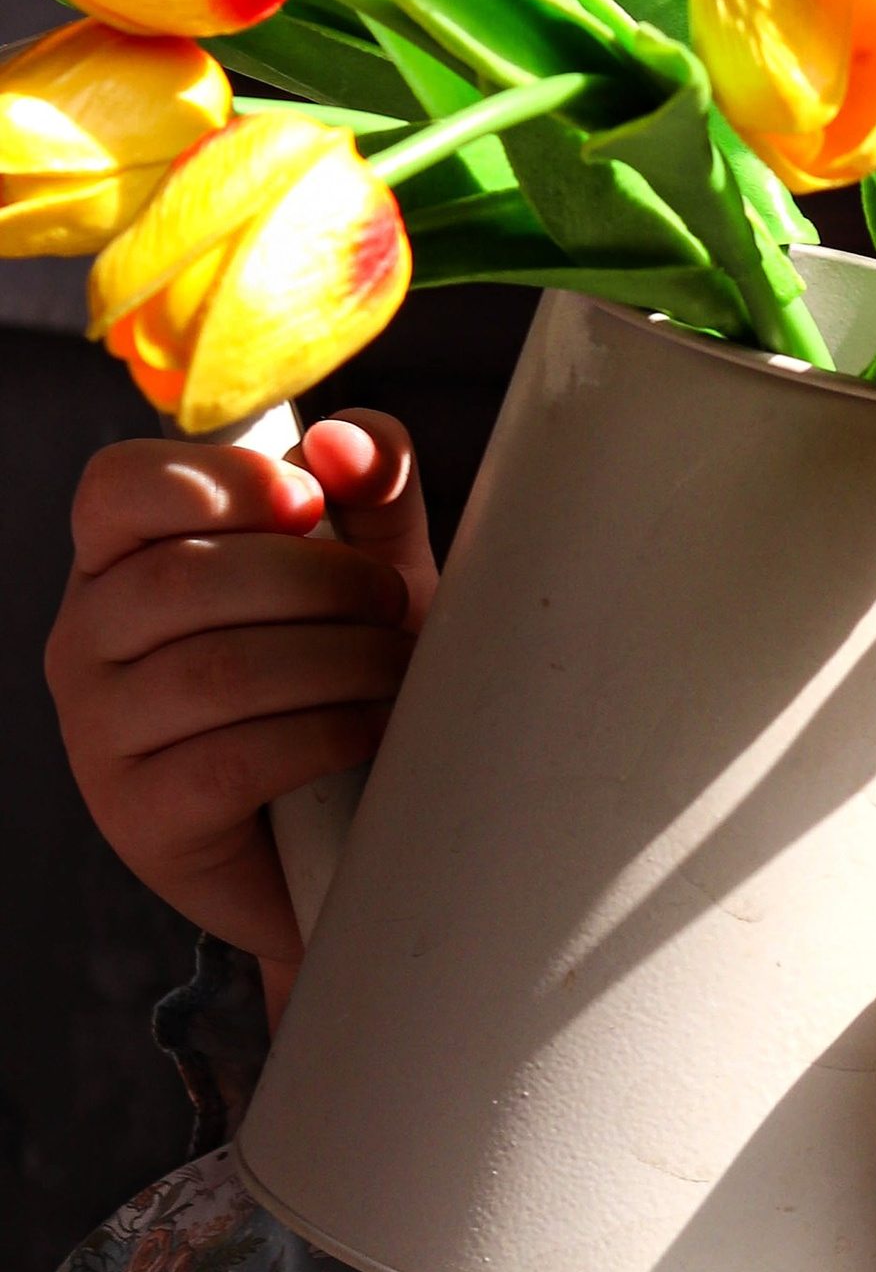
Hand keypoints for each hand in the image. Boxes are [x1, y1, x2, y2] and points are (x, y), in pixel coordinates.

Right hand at [46, 411, 436, 992]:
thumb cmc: (346, 676)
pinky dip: (324, 736)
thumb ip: (369, 487)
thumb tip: (341, 441)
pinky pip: (232, 761)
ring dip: (338, 661)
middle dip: (321, 583)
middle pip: (185, 578)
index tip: (311, 501)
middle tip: (391, 605)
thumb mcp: (368, 566)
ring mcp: (99, 736)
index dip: (221, 481)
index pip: (117, 486)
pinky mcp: (141, 821)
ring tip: (395, 671)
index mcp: (119, 562)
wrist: (350, 830)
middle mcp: (85, 642)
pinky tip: (371, 732)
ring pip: (215, 671)